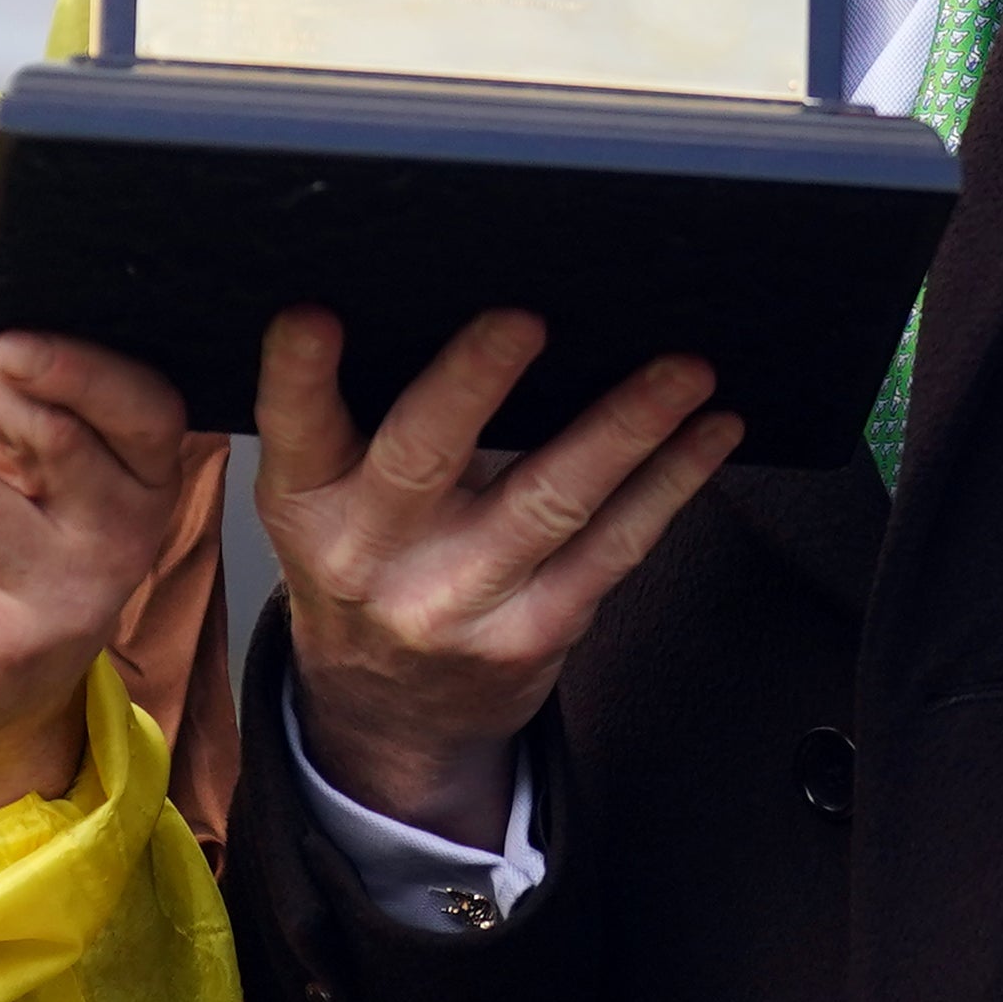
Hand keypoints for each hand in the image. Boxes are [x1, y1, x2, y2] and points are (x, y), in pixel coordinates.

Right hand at [256, 309, 742, 848]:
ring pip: (549, 500)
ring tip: (684, 371)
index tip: (313, 316)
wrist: (390, 713)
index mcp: (309, 502)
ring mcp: (457, 599)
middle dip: (473, 383)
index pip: (293, 426)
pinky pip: (614, 547)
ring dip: (625, 427)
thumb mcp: (328, 500)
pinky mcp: (534, 631)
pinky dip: (670, 483)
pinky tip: (709, 434)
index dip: (297, 372)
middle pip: (421, 457)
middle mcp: (373, 554)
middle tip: (524, 319)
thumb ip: (363, 420)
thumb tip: (467, 288)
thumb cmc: (371, 560)